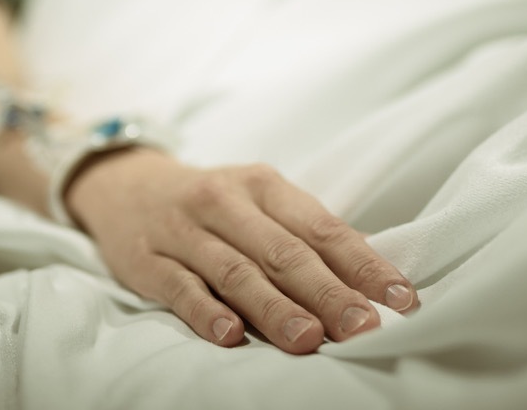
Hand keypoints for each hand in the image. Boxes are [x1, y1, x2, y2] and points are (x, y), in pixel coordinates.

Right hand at [65, 148, 417, 353]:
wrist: (125, 186)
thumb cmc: (214, 205)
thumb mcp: (259, 203)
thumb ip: (306, 236)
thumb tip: (372, 281)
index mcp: (264, 186)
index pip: (322, 227)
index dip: (364, 264)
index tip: (401, 298)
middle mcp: (225, 202)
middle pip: (284, 252)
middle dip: (328, 292)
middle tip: (364, 327)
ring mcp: (184, 231)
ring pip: (236, 272)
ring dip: (274, 308)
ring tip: (309, 340)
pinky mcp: (147, 260)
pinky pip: (180, 288)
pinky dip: (205, 312)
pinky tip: (230, 336)